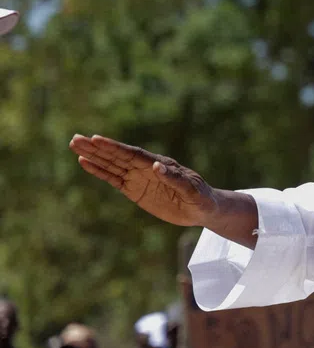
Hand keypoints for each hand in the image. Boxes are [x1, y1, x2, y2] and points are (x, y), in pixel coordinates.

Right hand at [69, 134, 217, 227]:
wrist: (203, 209)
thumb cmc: (202, 198)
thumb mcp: (192, 191)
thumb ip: (175, 180)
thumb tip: (157, 166)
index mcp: (160, 164)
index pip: (133, 154)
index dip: (114, 147)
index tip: (96, 139)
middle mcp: (146, 168)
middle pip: (118, 156)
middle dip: (97, 148)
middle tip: (75, 138)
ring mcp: (139, 178)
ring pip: (112, 165)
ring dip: (94, 156)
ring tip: (75, 146)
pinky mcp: (134, 190)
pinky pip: (113, 179)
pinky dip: (99, 171)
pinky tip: (85, 163)